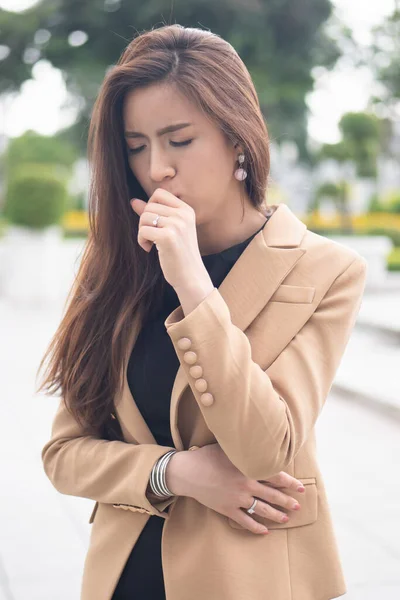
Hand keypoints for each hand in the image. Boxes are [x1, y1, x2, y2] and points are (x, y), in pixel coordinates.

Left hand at [130, 189, 210, 291]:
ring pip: (145, 217)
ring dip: (142, 232)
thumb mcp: (170, 230)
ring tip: (150, 243)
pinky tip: (149, 249)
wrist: (190, 276)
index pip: (159, 193)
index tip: (154, 223)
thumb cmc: (179, 254)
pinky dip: (141, 240)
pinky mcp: (168, 237)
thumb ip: (154, 213)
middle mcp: (183, 215)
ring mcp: (177, 225)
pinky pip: (143, 230)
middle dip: (144, 222)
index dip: (150, 206)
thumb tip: (133, 201)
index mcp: (186, 210)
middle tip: (151, 237)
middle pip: (149, 206)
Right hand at [166, 443, 304, 534]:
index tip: (300, 487)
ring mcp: (237, 499)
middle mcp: (246, 485)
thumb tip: (260, 442)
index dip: (290, 483)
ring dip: (276, 515)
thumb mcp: (228, 448)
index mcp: (248, 469)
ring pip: (262, 510)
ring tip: (286, 519)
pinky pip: (245, 521)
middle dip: (287, 501)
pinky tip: (264, 531)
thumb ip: (245, 449)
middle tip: (298, 506)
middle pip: (273, 495)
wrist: (188, 472)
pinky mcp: (227, 509)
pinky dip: (256, 527)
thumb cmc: (207, 455)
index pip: (276, 476)